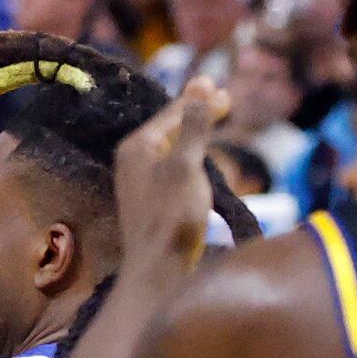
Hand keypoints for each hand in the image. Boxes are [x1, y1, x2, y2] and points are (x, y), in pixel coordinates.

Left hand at [114, 77, 228, 274]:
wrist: (156, 270)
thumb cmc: (171, 217)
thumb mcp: (186, 167)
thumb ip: (193, 127)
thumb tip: (200, 86)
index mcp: (138, 146)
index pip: (173, 111)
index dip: (199, 99)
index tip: (221, 88)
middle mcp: (132, 159)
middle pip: (170, 127)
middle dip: (197, 113)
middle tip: (224, 100)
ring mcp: (138, 180)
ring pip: (171, 147)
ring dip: (195, 134)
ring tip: (216, 123)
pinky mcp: (148, 199)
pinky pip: (171, 165)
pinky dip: (190, 156)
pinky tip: (202, 160)